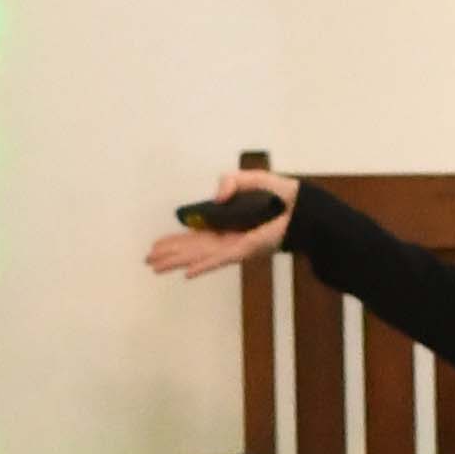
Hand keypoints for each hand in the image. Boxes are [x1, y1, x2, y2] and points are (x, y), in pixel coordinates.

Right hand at [144, 168, 300, 279]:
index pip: (196, 236)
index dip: (175, 240)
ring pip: (200, 256)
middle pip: (193, 249)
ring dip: (178, 262)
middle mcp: (228, 239)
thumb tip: (215, 197)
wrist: (307, 210)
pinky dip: (203, 265)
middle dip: (170, 255)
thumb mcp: (253, 180)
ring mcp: (235, 246)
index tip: (156, 246)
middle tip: (148, 261)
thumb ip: (231, 182)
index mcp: (227, 226)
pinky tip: (186, 273)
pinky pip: (220, 259)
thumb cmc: (284, 197)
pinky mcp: (246, 249)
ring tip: (156, 267)